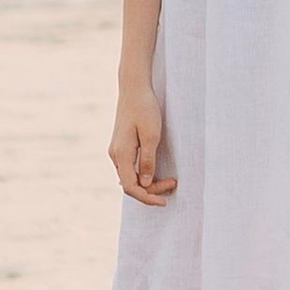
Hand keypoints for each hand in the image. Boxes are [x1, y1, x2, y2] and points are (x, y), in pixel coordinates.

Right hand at [109, 85, 174, 205]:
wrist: (134, 89)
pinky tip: (156, 173)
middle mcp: (116, 156)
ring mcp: (118, 151)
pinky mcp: (122, 146)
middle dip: (151, 190)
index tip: (163, 201)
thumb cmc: (144, 108)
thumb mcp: (151, 135)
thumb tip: (146, 182)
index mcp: (121, 154)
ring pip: (131, 176)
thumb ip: (148, 160)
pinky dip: (144, 174)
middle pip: (130, 184)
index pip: (130, 187)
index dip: (146, 197)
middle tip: (173, 184)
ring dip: (148, 182)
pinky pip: (131, 168)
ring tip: (169, 180)